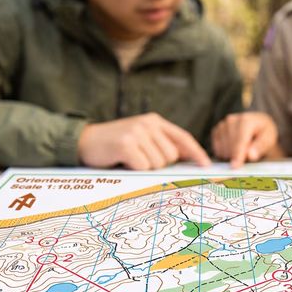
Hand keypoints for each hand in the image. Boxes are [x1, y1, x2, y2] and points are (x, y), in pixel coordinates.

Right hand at [77, 113, 210, 169]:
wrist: (85, 141)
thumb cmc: (115, 145)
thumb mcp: (141, 138)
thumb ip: (161, 144)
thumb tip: (185, 159)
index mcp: (154, 121)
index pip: (182, 137)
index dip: (196, 152)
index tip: (206, 164)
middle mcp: (148, 124)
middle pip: (171, 156)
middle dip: (159, 164)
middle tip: (139, 159)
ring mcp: (137, 133)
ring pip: (158, 163)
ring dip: (145, 168)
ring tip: (130, 159)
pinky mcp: (126, 144)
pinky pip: (143, 167)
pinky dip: (134, 170)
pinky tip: (123, 161)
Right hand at [211, 112, 278, 167]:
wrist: (256, 124)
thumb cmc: (263, 132)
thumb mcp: (268, 139)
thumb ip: (260, 147)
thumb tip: (250, 155)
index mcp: (246, 121)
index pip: (240, 140)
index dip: (237, 154)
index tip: (235, 167)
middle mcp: (232, 120)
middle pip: (229, 145)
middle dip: (235, 156)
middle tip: (246, 158)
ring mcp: (222, 125)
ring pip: (221, 148)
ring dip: (230, 155)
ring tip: (241, 152)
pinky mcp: (216, 130)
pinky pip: (216, 148)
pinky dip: (224, 153)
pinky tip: (233, 151)